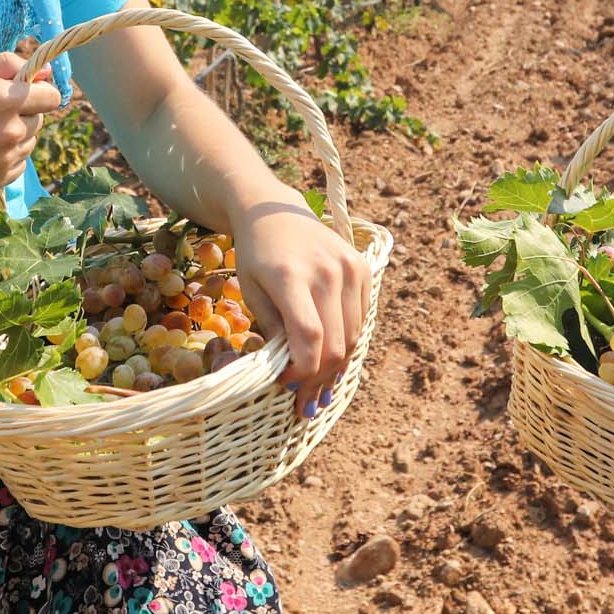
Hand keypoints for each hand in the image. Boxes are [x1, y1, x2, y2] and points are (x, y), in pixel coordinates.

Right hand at [0, 52, 65, 194]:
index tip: (19, 91)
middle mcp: (10, 132)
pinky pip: (18, 164)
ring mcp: (5, 160)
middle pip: (40, 119)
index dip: (37, 90)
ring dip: (15, 134)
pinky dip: (6, 156)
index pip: (52, 96)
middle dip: (22, 111)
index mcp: (6, 100)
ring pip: (29, 142)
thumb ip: (9, 65)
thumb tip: (47, 71)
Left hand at [229, 197, 372, 415]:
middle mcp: (326, 272)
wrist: (273, 210)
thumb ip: (273, 328)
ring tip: (320, 391)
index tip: (287, 388)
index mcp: (291, 276)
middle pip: (335, 342)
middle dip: (320, 380)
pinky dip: (347, 343)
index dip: (302, 371)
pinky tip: (332, 361)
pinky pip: (360, 318)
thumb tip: (292, 371)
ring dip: (337, 368)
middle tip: (305, 404)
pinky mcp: (362, 268)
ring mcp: (349, 268)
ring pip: (352, 336)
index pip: (309, 337)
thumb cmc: (255, 254)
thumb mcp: (251, 291)